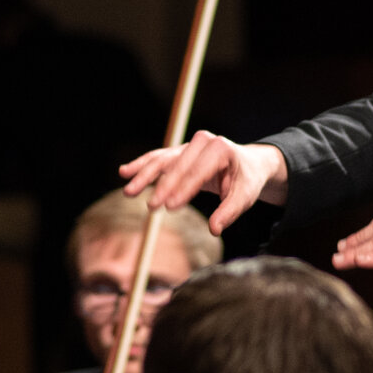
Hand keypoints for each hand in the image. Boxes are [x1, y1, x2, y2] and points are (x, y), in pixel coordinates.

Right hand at [118, 132, 288, 234]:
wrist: (248, 164)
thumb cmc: (246, 180)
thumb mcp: (244, 196)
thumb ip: (229, 212)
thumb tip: (214, 230)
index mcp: (220, 149)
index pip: (197, 172)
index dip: (183, 190)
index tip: (170, 207)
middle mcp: (203, 142)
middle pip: (177, 166)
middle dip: (162, 186)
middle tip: (151, 207)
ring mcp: (188, 146)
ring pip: (162, 160)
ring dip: (144, 175)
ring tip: (129, 191)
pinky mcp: (179, 152)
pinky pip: (158, 158)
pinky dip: (142, 166)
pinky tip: (124, 172)